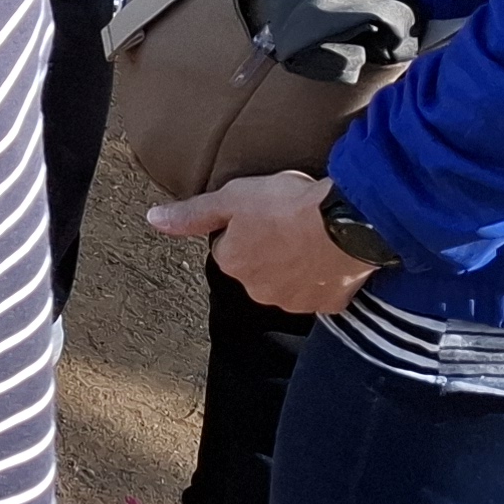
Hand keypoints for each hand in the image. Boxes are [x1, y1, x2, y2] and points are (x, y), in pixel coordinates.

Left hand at [144, 171, 381, 316]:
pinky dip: (325, 275)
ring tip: (314, 234)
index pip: (229, 246)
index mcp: (232, 263)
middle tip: (290, 221)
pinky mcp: (328, 304)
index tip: (264, 211)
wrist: (349, 223)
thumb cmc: (289, 205)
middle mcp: (258, 290)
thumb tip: (153, 219)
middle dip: (270, 248)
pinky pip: (321, 290)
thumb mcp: (232, 198)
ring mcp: (294, 301)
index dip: (245, 225)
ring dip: (297, 263)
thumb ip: (193, 213)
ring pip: (288, 280)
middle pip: (258, 267)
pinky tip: (332, 253)